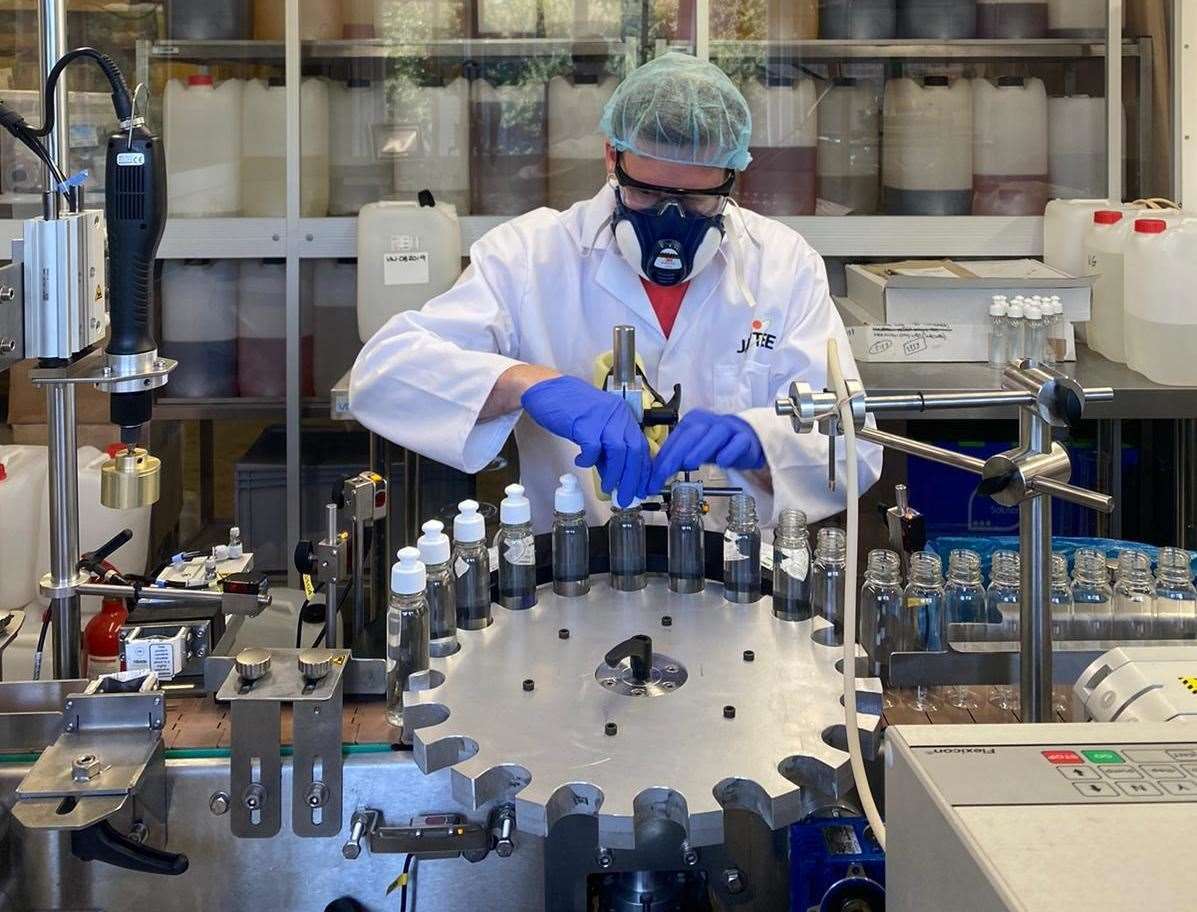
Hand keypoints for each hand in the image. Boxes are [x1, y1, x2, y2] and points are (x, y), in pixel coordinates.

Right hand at [521, 376, 649, 506]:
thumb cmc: (570, 409)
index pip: (641, 446)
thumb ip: (606, 450)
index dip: (643, 470)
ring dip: (614, 474)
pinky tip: (582, 462)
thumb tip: (615, 475)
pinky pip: (593, 448)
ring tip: (608, 487)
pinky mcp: (585, 422)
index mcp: (623, 416)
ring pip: (618, 451)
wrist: (547, 390)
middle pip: (634, 450)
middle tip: (626, 496)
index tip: (642, 488)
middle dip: (632, 478)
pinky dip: (589, 460)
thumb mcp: (594, 428)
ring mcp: (602, 418)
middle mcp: (617, 415)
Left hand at [647, 409, 764, 493]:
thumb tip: (656, 476)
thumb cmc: (714, 445)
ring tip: (689, 464)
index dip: (663, 457)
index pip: (675, 437)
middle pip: (692, 433)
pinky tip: (722, 462)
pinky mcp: (744, 438)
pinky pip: (738, 442)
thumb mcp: (693, 450)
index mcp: (692, 421)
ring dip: (701, 449)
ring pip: (715, 434)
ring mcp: (728, 428)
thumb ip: (676, 459)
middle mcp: (709, 421)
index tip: (655, 477)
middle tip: (666, 472)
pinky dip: (729, 452)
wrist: (744, 439)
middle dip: (676, 454)